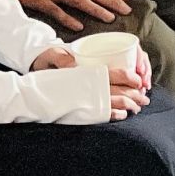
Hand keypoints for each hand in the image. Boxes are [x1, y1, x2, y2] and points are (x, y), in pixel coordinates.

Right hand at [29, 44, 145, 118]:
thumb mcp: (59, 59)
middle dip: (137, 94)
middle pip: (124, 90)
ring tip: (137, 108)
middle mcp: (93, 86)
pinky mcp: (86, 113)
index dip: (134, 78)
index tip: (140, 81)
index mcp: (90, 71)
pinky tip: (123, 115)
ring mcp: (91, 101)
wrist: (30, 93)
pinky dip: (118, 115)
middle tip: (144, 98)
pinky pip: (107, 115)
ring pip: (119, 103)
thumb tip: (81, 63)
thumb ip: (77, 60)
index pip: (120, 73)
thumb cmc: (44, 73)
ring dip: (132, 106)